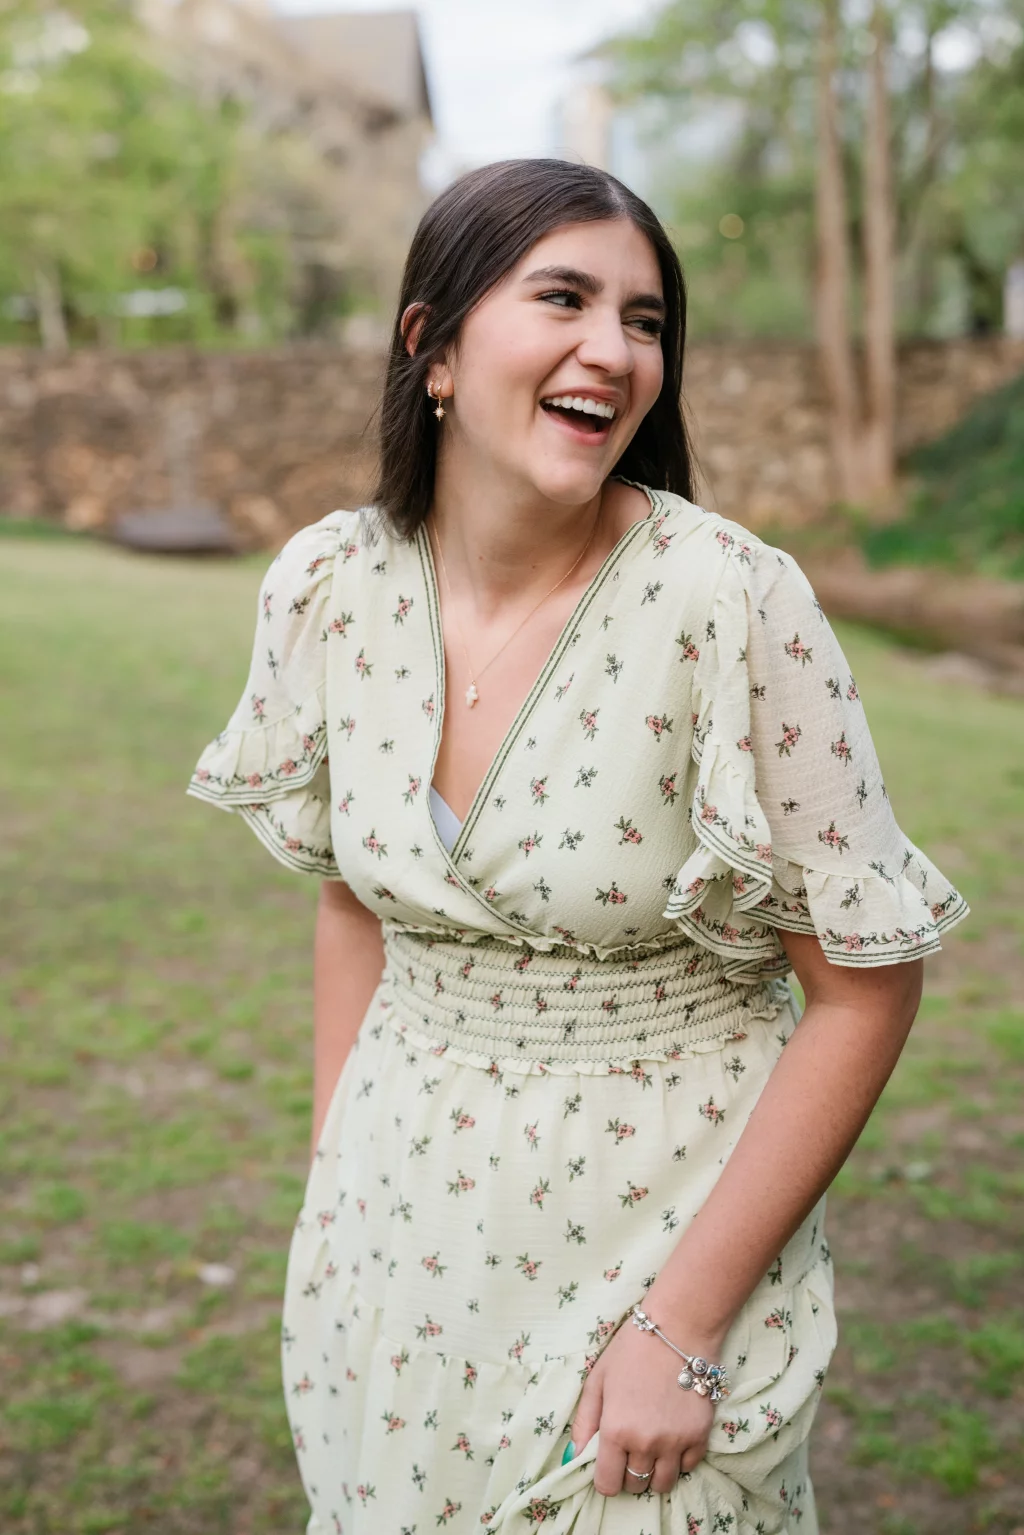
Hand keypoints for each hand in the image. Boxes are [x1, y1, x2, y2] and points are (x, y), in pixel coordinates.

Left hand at [570, 1310, 718, 1496]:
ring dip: (654, 1470)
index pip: (608, 1485)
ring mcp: (676, 1442)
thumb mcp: (598, 1380)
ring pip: (663, 1484)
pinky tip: (673, 1435)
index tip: (609, 1463)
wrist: (679, 1327)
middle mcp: (646, 1443)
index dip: (606, 1478)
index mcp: (616, 1430)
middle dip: (629, 1472)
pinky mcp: (701, 1435)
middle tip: (630, 1447)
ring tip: (652, 1445)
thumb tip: (574, 1458)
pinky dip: (680, 1458)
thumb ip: (584, 1422)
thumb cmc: (632, 1350)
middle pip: (635, 1485)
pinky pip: (689, 1467)